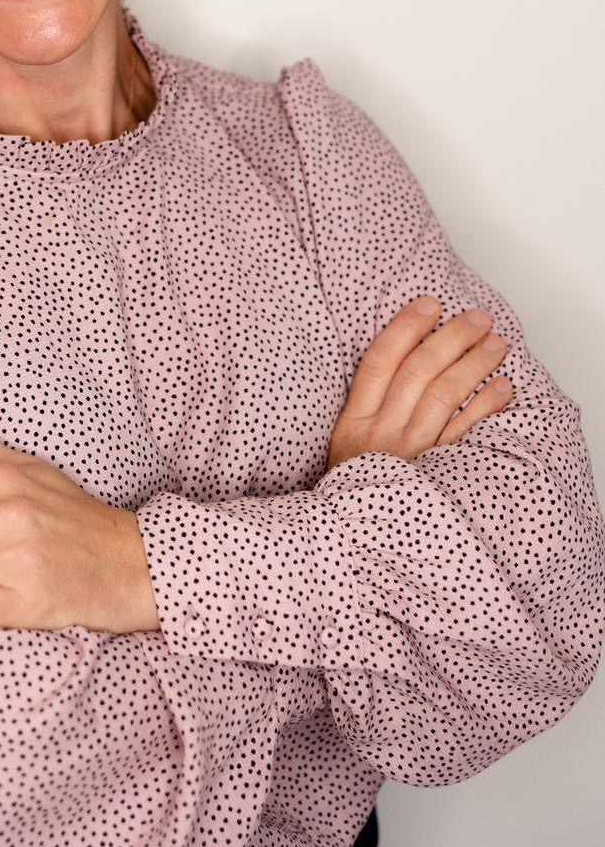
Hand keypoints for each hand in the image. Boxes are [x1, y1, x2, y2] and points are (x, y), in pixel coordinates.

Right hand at [326, 297, 512, 471]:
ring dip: (473, 365)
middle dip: (451, 338)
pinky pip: (465, 434)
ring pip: (445, 397)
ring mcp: (410, 455)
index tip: (430, 304)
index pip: (379, 362)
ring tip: (495, 344)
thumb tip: (403, 356)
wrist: (352, 542)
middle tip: (477, 318)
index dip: (405, 328)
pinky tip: (502, 387)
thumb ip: (367, 406)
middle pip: (418, 372)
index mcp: (353, 422)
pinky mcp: (434, 475)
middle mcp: (380, 434)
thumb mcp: (343, 444)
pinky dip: (485, 407)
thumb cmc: (352, 487)